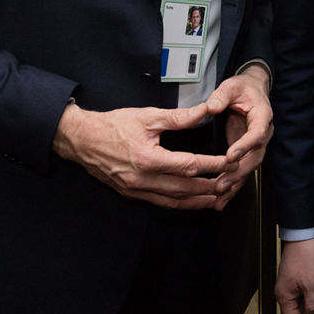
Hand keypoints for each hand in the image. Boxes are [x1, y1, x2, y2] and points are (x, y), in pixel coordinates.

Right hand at [52, 101, 228, 208]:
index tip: (229, 161)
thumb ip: (180, 117)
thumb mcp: (148, 116)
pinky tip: (193, 200)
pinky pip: (161, 202)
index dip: (212, 165)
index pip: (189, 165)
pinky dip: (180, 203)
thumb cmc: (113, 125)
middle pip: (185, 188)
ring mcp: (136, 189)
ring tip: (218, 197)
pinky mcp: (132, 193)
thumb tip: (206, 111)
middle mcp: (142, 179)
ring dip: (198, 200)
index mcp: (148, 159)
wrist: (82, 139)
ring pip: (174, 201)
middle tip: (231, 182)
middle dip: (210, 186)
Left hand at [205, 65, 272, 208]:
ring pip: (248, 168)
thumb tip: (211, 107)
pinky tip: (220, 200)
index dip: (245, 146)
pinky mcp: (246, 152)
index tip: (230, 156)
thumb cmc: (243, 88)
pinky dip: (232, 186)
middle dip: (238, 173)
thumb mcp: (231, 86)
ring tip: (219, 198)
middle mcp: (262, 133)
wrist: (252, 91)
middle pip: (255, 157)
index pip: (256, 133)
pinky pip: (241, 171)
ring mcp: (255, 145)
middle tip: (222, 184)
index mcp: (262, 116)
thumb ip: (222, 95)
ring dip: (235, 184)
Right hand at [276, 238, 313, 313]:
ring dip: (311, 304)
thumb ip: (312, 306)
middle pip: (296, 313)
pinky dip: (311, 294)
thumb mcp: (312, 284)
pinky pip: (303, 293)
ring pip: (301, 303)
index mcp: (284, 296)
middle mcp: (284, 292)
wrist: (304, 233)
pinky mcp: (296, 277)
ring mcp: (289, 284)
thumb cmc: (305, 254)